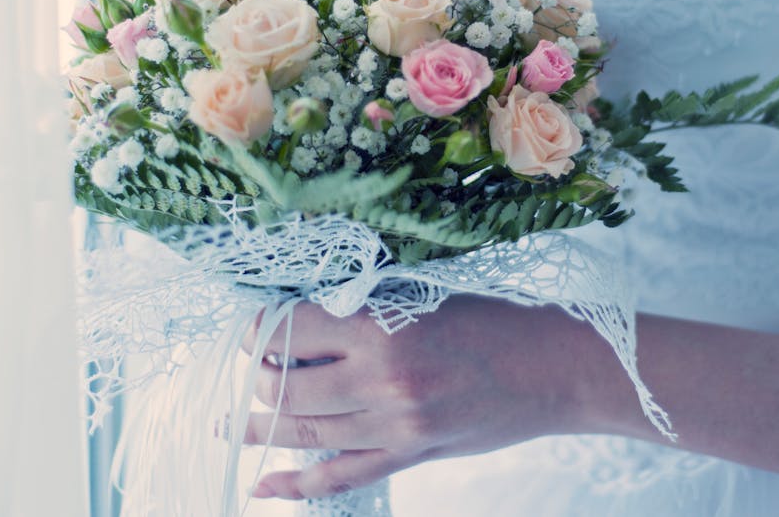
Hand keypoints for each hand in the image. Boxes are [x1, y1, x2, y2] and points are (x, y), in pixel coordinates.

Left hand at [239, 296, 617, 499]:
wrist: (553, 367)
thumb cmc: (494, 319)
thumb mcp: (426, 295)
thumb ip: (368, 311)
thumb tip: (307, 320)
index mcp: (384, 324)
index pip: (294, 329)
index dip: (262, 328)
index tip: (252, 327)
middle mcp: (381, 378)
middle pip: (288, 386)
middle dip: (256, 378)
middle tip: (244, 370)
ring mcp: (394, 424)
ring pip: (305, 431)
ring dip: (258, 429)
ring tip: (224, 426)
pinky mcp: (409, 453)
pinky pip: (340, 476)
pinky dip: (296, 483)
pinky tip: (261, 484)